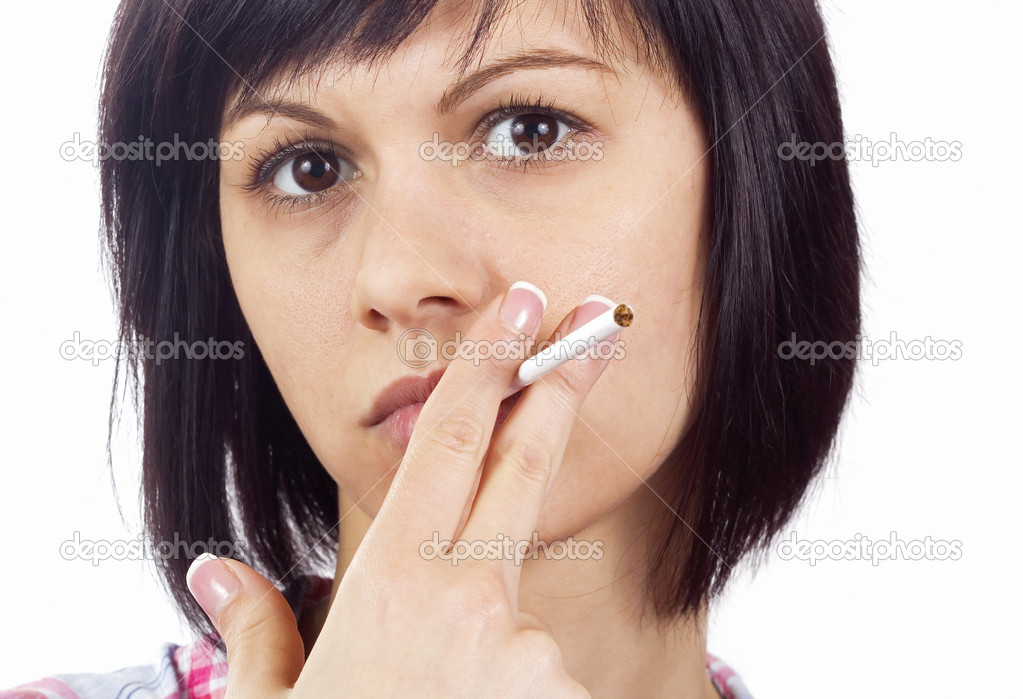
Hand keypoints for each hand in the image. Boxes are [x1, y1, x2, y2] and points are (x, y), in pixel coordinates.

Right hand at [187, 284, 618, 697]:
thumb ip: (254, 635)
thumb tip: (216, 569)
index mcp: (397, 585)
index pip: (450, 446)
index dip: (490, 369)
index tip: (526, 310)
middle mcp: (473, 604)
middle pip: (526, 468)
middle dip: (563, 387)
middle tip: (604, 324)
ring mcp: (530, 655)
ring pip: (521, 618)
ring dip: (493, 645)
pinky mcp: (565, 697)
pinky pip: (540, 678)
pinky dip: (512, 692)